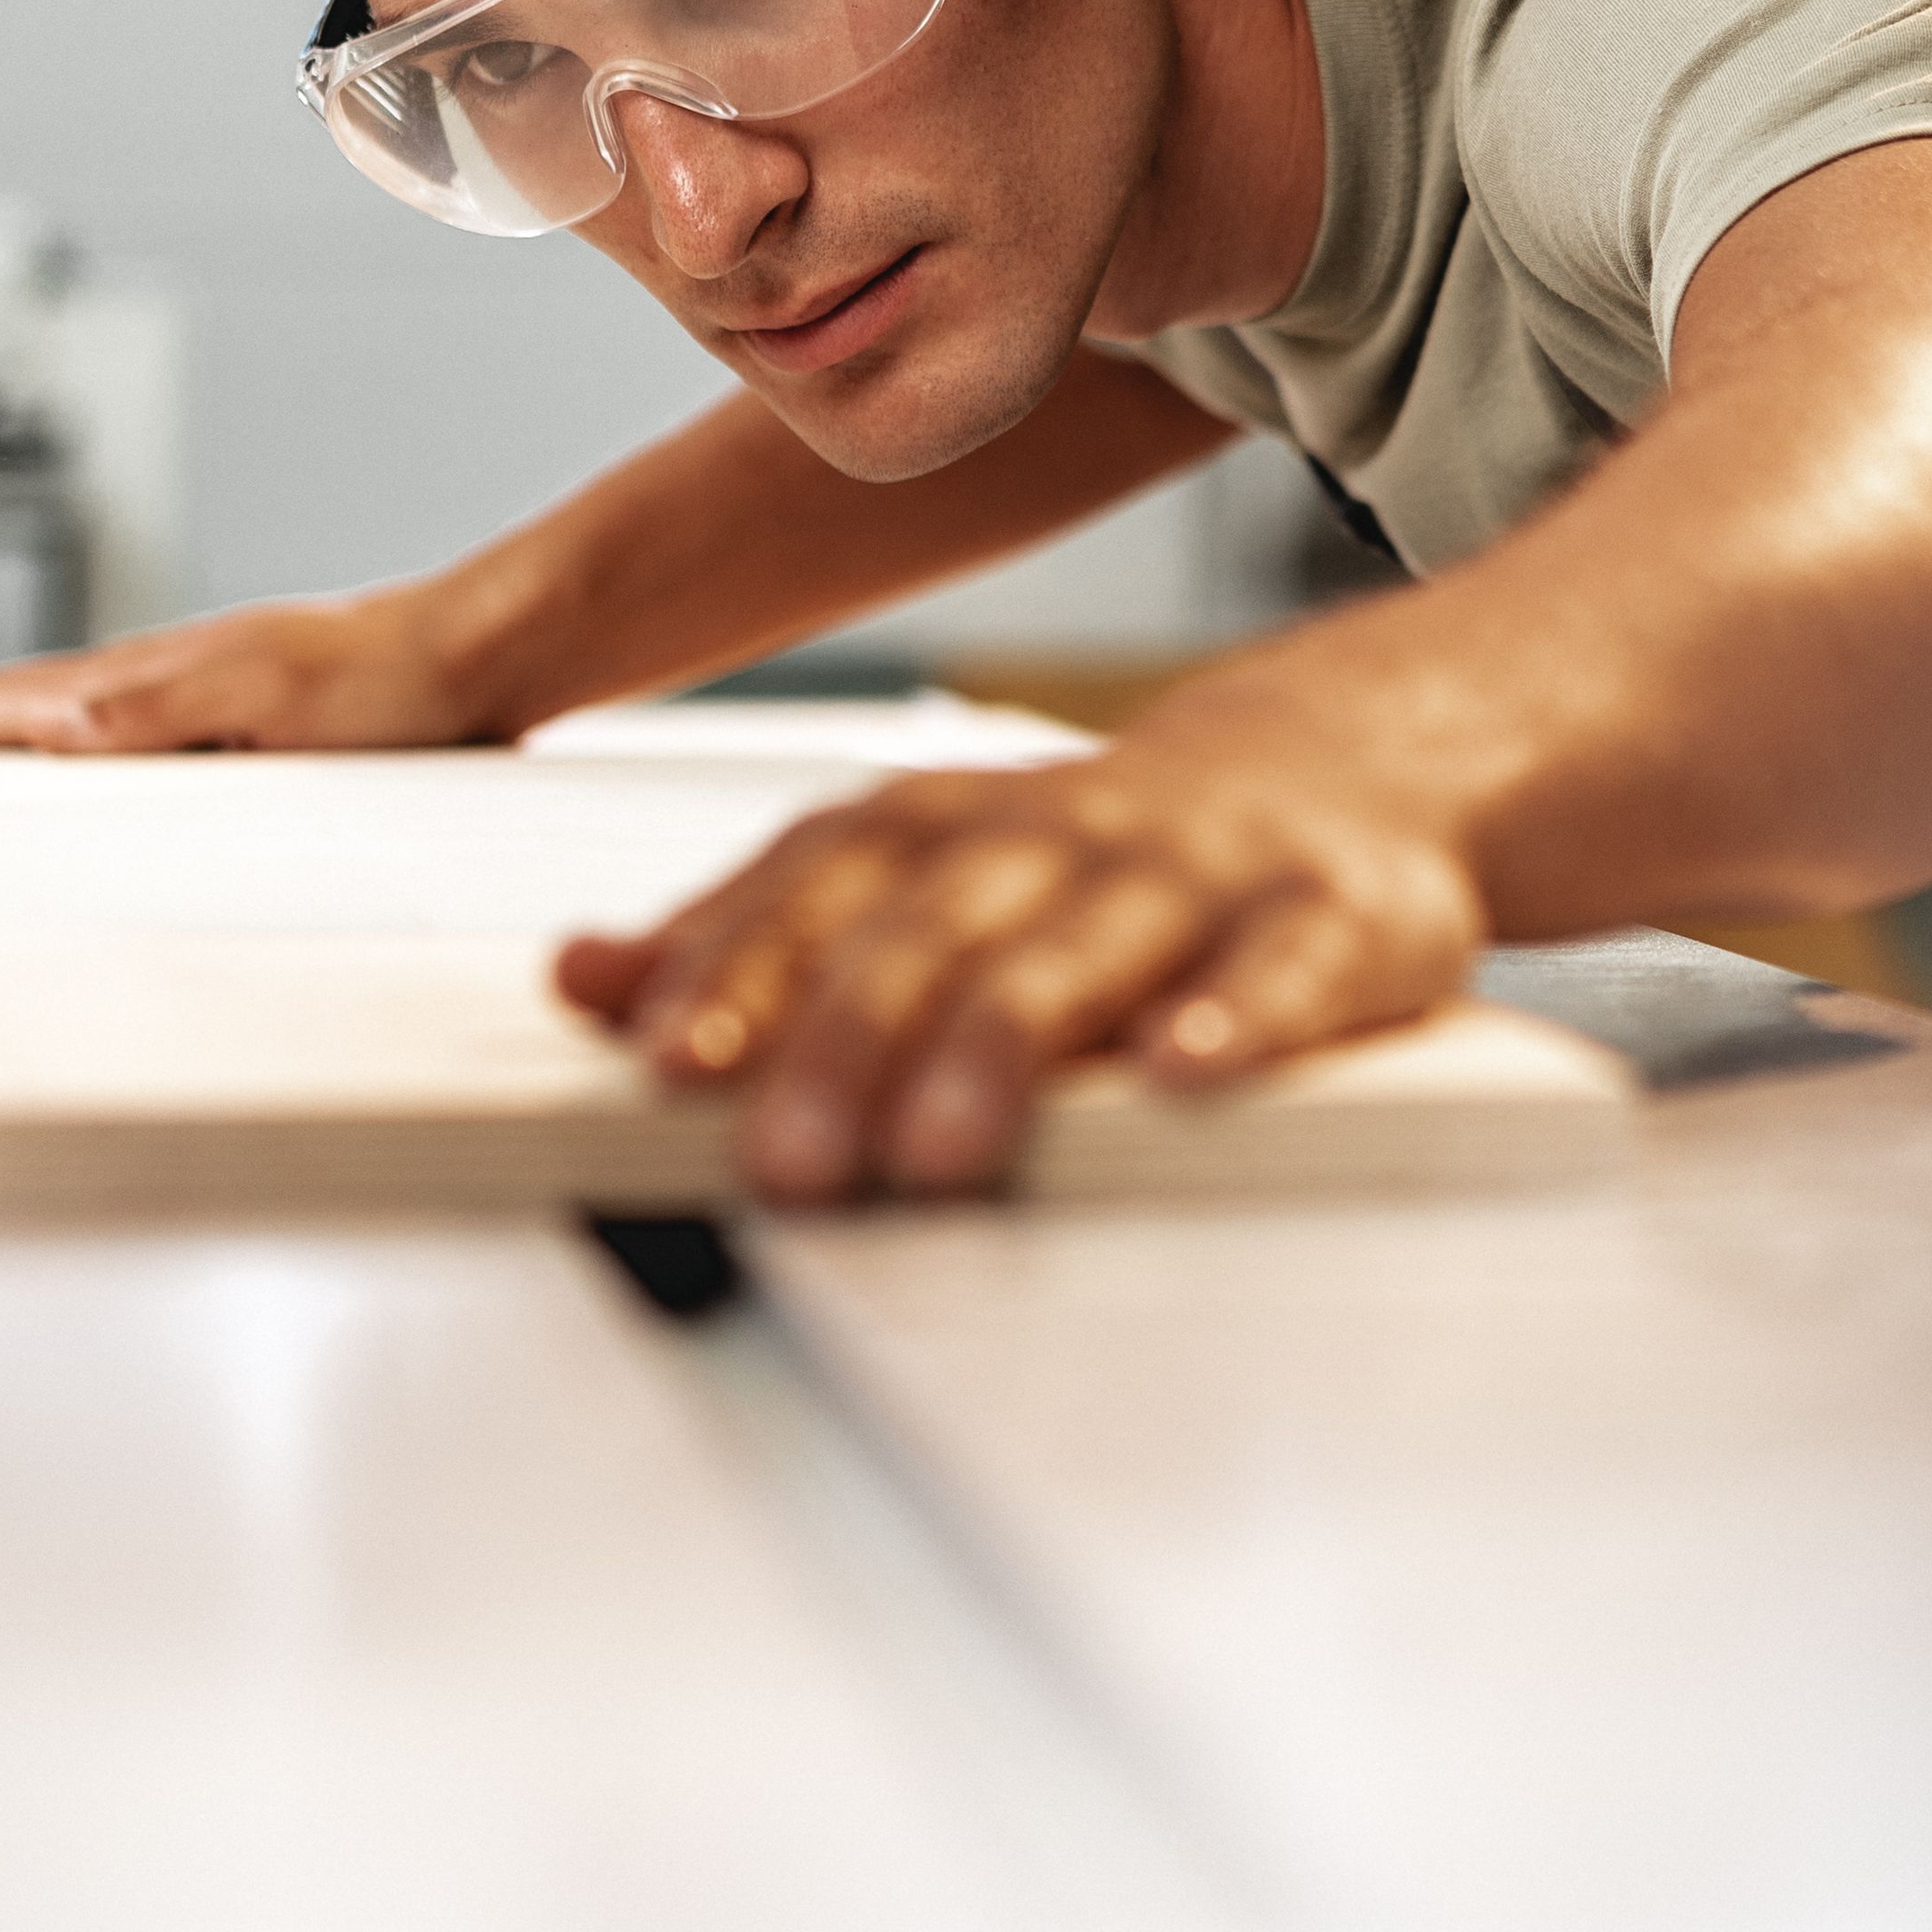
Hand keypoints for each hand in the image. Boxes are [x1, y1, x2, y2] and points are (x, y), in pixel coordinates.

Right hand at [0, 588, 482, 753]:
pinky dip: (85, 768)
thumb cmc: (393, 677)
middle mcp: (163, 683)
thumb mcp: (270, 699)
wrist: (483, 655)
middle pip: (19, 710)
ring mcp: (202, 700)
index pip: (1, 701)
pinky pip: (136, 747)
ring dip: (4, 752)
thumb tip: (54, 726)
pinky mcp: (247, 726)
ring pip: (73, 727)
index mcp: (147, 677)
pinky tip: (96, 791)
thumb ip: (162, 710)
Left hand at [550, 727, 1486, 1201]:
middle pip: (935, 926)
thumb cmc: (1107, 855)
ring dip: (999, 1043)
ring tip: (936, 1149)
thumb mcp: (927, 871)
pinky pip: (1278, 968)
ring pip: (1083, 949)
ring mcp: (1196, 874)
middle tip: (788, 1164)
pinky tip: (1182, 1071)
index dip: (740, 967)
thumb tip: (583, 979)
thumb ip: (762, 931)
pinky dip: (1230, 1017)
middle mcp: (1061, 835)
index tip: (666, 1061)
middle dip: (847, 1039)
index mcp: (952, 824)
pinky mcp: (1328, 919)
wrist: (1348, 767)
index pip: (822, 883)